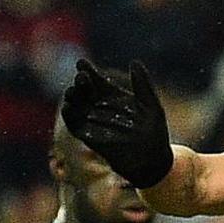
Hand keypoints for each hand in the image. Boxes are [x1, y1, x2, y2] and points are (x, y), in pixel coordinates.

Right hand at [60, 59, 173, 188]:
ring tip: (73, 92)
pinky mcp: (88, 136)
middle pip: (83, 88)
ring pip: (75, 103)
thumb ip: (143, 85)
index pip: (96, 78)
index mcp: (113, 94)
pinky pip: (73, 124)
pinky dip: (69, 116)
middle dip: (81, 81)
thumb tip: (135, 62)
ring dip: (71, 96)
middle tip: (83, 78)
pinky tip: (69, 108)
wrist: (152, 160)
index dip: (87, 69)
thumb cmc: (154, 132)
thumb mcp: (151, 105)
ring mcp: (92, 119)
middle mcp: (99, 104)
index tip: (82, 63)